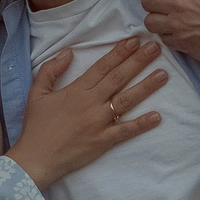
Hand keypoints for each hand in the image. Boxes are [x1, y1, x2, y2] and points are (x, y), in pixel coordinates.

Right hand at [10, 36, 166, 189]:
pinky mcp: (103, 141)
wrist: (36, 158)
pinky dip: (141, 124)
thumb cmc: (36, 126)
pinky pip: (125, 131)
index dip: (119, 53)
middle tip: (155, 48)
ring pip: (127, 100)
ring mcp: (99, 122)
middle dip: (138, 61)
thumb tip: (68, 52)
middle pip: (119, 78)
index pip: (102, 66)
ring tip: (163, 74)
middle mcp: (91, 103)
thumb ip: (51, 70)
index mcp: (76, 90)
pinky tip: (157, 116)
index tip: (134, 41)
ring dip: (146, 86)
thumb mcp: (37, 93)